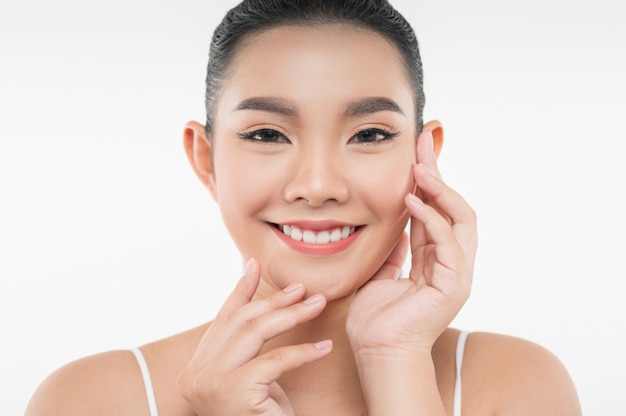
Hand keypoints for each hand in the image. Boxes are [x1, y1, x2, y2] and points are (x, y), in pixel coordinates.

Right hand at [177, 259, 331, 415]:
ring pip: (254, 333)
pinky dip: (303, 352)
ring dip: (290, 315)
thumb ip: (249, 346)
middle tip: (304, 289)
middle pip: (240, 322)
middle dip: (274, 301)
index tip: (254, 265)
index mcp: (198, 365)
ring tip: (317, 304)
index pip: (222, 318)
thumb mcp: (251, 377)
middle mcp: (197, 373)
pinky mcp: (235, 394)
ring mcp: (211, 383)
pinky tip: (325, 347)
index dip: (240, 290)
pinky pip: (274, 362)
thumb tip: (262, 304)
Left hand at [346, 129, 476, 355]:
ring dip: (440, 189)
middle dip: (438, 173)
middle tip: (424, 142)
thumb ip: (395, 249)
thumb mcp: (382, 272)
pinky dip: (432, 217)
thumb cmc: (376, 319)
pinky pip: (448, 241)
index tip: (416, 151)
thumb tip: (396, 225)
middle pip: (452, 206)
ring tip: (420, 166)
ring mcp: (455, 272)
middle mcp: (449, 262)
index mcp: (433, 259)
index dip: (427, 180)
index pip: (435, 210)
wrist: (377, 351)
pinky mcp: (454, 283)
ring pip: (459, 218)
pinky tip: (412, 200)